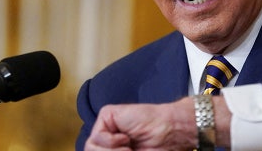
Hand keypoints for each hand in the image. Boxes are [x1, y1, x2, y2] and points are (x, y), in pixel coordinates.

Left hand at [85, 96, 231, 149]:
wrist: (170, 133)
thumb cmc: (157, 148)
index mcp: (112, 148)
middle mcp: (107, 138)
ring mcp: (106, 125)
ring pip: (91, 147)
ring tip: (128, 147)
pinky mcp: (107, 114)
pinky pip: (97, 136)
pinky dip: (113, 141)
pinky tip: (126, 137)